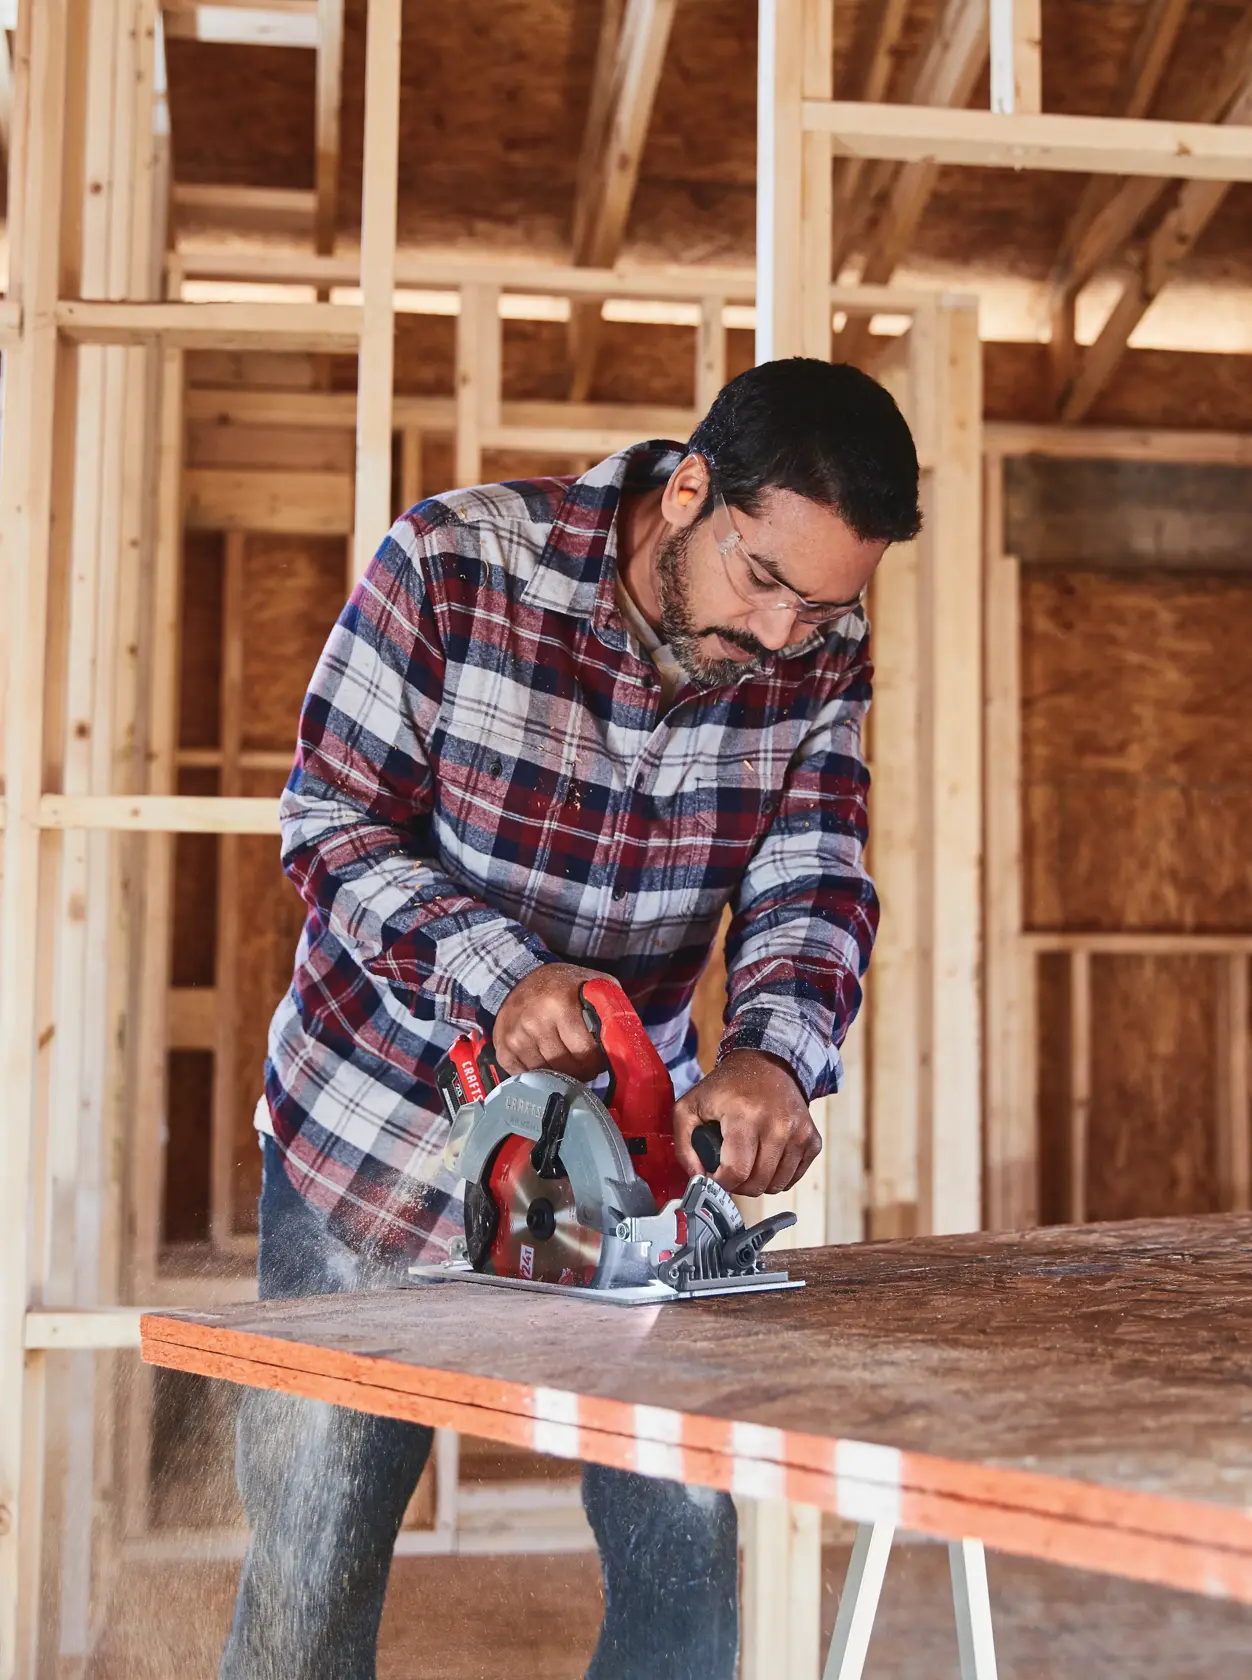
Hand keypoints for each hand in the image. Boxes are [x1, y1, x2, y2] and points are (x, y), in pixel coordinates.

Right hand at [493, 963, 607, 1079]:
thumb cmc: (562, 985)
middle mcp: (534, 1020)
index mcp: (560, 1004)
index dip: (596, 1061)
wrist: (518, 977)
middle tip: (585, 1065)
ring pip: (546, 1073)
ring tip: (566, 1061)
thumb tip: (624, 1041)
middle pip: (565, 1066)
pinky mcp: (503, 1048)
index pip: (584, 1051)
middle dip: (580, 1070)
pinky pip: (525, 1074)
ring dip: (560, 1073)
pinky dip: (538, 1073)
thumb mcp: (592, 984)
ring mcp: (515, 1036)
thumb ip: (610, 1007)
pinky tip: (545, 1060)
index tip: (599, 1060)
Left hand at [673, 1051, 820, 1195]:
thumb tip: (698, 1179)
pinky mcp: (812, 1138)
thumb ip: (683, 1146)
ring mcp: (799, 1132)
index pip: (736, 1171)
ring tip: (748, 1163)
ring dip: (759, 1182)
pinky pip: (793, 1178)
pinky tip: (766, 1159)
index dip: (721, 1182)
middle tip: (730, 1169)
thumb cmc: (725, 1088)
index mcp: (744, 1115)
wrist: (766, 1064)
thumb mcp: (689, 1107)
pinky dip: (778, 1176)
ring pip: (777, 1185)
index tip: (715, 1175)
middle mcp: (777, 1124)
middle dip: (738, 1184)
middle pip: (757, 1183)